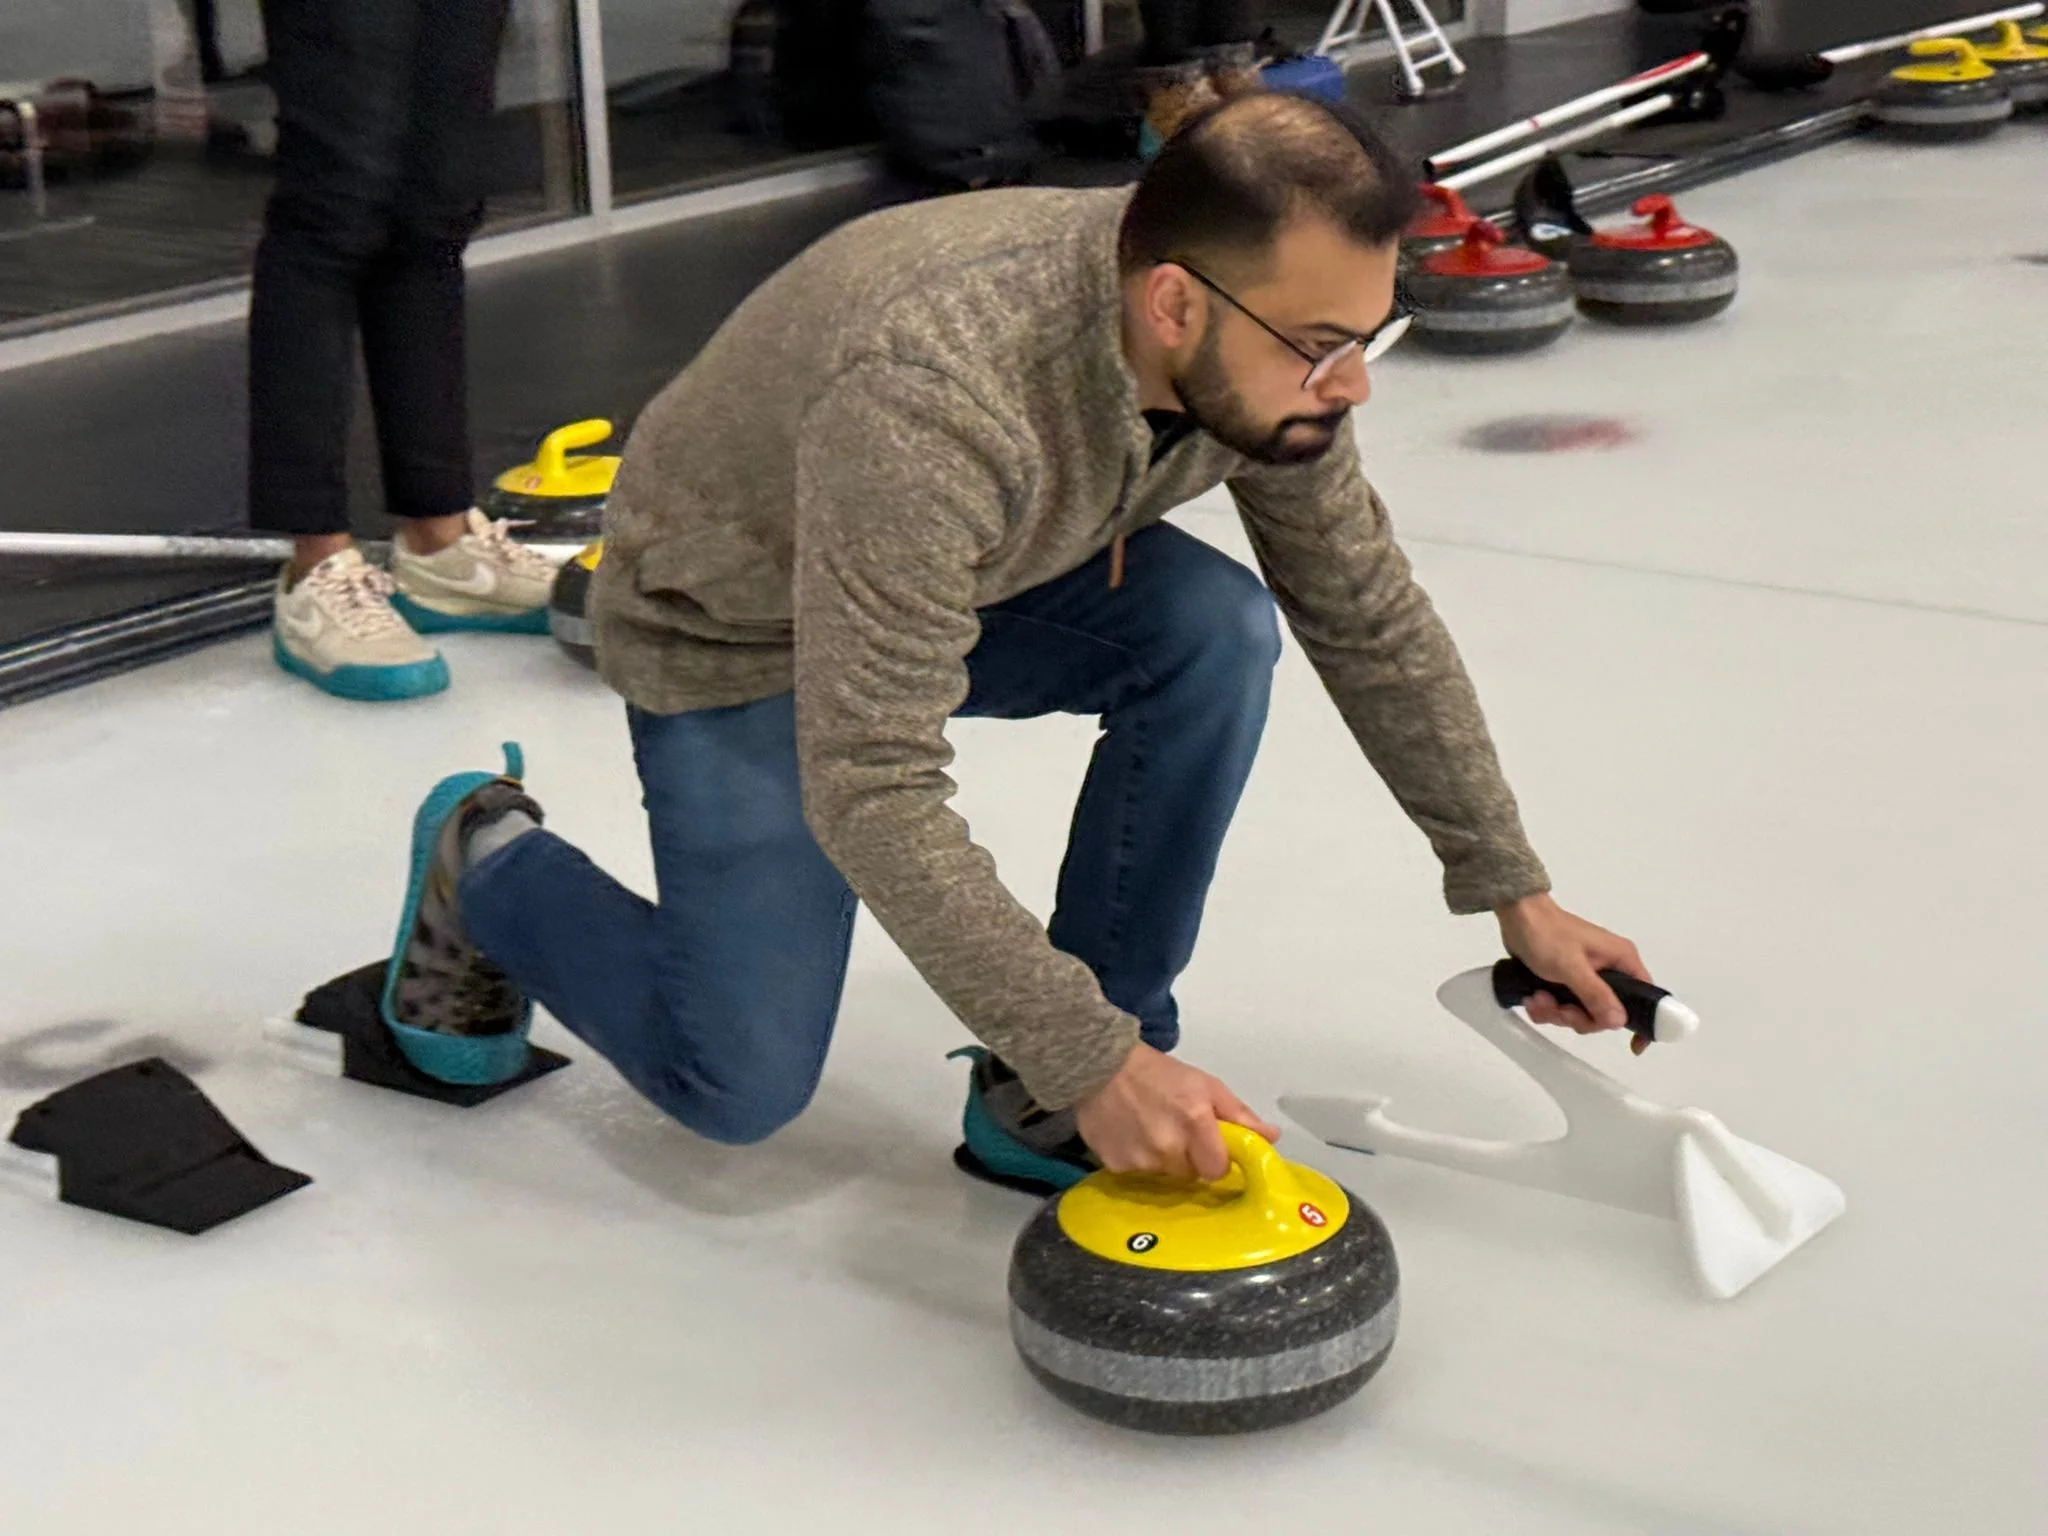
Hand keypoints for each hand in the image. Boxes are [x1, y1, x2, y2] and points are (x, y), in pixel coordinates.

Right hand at [1074, 1043, 1281, 1181]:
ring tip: (1149, 1128)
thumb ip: (1239, 1115)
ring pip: (1163, 1175)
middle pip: (1190, 1174)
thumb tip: (1272, 1137)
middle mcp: (1168, 1146)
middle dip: (1188, 1157)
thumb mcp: (1205, 1085)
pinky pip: (1136, 1172)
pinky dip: (1136, 1158)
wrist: (1099, 1064)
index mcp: (1195, 1122)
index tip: (1209, 1146)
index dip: (1216, 1159)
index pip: (1218, 1170)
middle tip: (1176, 1130)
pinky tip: (1129, 1133)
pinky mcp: (1115, 1165)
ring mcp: (1139, 1159)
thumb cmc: (1158, 1072)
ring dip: (1162, 1158)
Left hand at [1496, 893, 1654, 1053]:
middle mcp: (1610, 970)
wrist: (1517, 916)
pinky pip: (1564, 1006)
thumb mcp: (1571, 966)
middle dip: (1578, 1017)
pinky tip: (1532, 997)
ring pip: (1582, 1013)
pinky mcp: (1567, 981)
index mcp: (1622, 960)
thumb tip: (1618, 1021)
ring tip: (1537, 997)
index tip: (1632, 1046)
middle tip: (1558, 1008)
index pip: (1646, 997)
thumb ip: (1595, 994)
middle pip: (1606, 1014)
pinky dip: (1547, 1007)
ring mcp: (1588, 977)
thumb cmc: (1545, 933)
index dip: (1641, 1022)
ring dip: (1557, 1012)